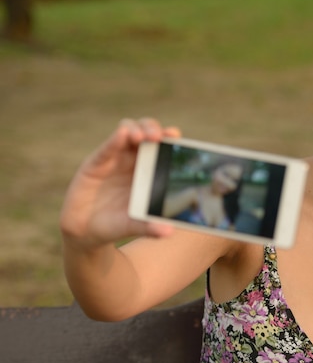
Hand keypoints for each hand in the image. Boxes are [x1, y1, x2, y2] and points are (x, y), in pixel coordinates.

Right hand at [60, 118, 180, 249]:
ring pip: (127, 131)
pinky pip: (107, 148)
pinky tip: (122, 135)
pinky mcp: (95, 164)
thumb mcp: (134, 226)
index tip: (176, 136)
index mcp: (149, 171)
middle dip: (153, 129)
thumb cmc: (116, 224)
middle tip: (159, 136)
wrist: (86, 233)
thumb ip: (149, 227)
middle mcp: (133, 160)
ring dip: (137, 129)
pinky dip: (115, 140)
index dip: (169, 137)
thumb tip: (168, 232)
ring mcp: (114, 159)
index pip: (161, 146)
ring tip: (143, 138)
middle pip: (146, 132)